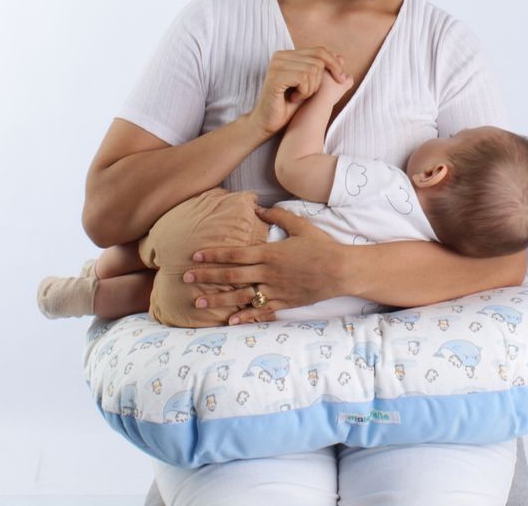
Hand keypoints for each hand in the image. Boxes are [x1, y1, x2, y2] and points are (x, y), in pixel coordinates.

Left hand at [184, 206, 348, 323]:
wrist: (341, 270)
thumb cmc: (321, 246)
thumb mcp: (300, 225)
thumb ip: (277, 215)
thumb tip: (257, 207)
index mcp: (269, 253)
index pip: (235, 254)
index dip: (213, 255)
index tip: (195, 256)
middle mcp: (268, 273)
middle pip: (231, 276)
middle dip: (207, 277)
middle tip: (186, 279)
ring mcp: (275, 290)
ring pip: (241, 296)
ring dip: (218, 300)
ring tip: (198, 304)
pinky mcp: (284, 303)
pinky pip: (261, 311)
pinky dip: (245, 317)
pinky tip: (230, 321)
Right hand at [248, 48, 347, 136]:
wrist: (268, 123)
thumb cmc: (288, 106)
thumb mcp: (311, 86)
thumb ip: (324, 72)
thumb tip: (342, 57)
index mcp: (288, 55)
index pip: (319, 51)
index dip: (334, 64)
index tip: (341, 79)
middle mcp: (280, 56)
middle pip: (318, 61)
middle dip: (319, 81)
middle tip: (307, 94)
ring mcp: (276, 65)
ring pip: (313, 70)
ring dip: (311, 89)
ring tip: (298, 97)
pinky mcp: (275, 77)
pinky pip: (303, 78)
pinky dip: (304, 92)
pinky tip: (293, 98)